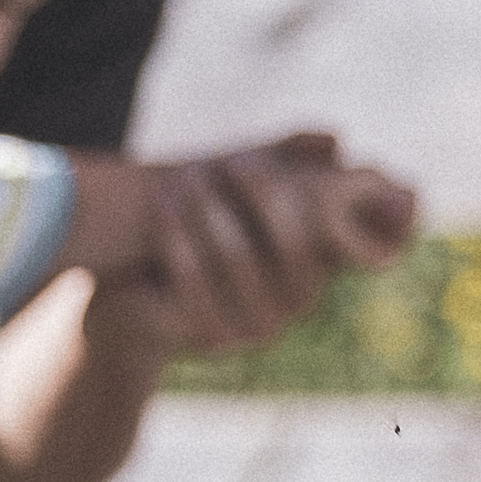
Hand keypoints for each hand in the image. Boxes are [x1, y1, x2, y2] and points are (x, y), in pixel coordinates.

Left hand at [141, 132, 419, 356]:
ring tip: (179, 181)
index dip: (297, 194)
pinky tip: (161, 211)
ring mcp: (261, 326)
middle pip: (293, 241)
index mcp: (324, 259)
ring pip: (239, 256)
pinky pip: (197, 285)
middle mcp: (302, 299)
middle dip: (253, 192)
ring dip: (206, 209)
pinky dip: (177, 240)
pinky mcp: (216, 341)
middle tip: (207, 165)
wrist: (144, 280)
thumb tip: (333, 140)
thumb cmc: (211, 218)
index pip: (337, 230)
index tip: (240, 160)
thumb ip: (292, 157)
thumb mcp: (249, 182)